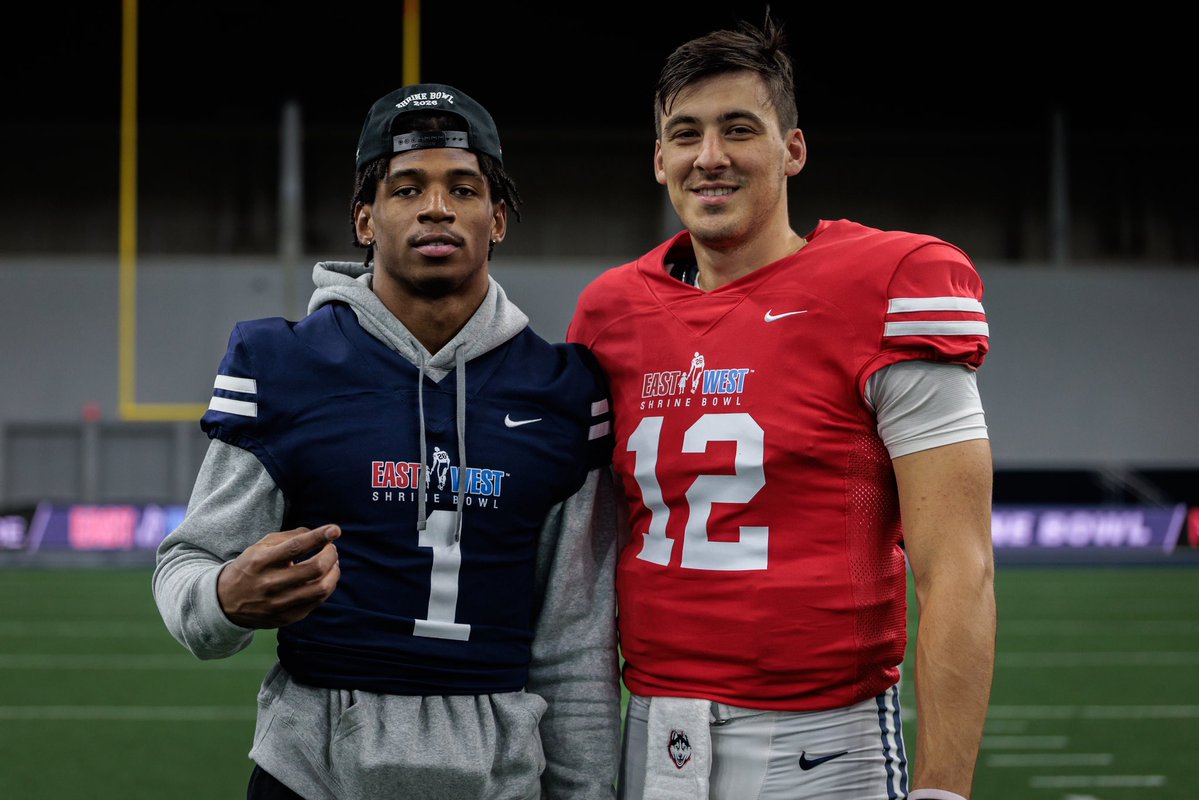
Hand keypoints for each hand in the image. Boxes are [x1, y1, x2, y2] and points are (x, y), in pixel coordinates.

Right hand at [217, 525, 341, 628]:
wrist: (226, 602)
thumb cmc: (250, 568)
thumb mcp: (260, 547)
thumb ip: (289, 537)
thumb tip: (319, 533)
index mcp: (261, 561)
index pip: (295, 547)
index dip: (318, 537)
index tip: (335, 530)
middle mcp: (269, 583)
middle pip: (314, 568)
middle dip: (330, 555)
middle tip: (331, 548)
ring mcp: (278, 604)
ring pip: (320, 588)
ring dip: (334, 572)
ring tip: (332, 564)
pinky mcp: (286, 618)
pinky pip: (316, 602)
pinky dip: (327, 587)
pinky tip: (325, 579)